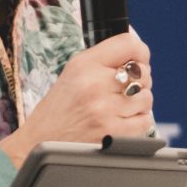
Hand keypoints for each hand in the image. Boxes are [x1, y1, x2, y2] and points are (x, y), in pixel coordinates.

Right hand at [1, 30, 153, 165]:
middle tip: (123, 90)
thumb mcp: (73, 73)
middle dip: (139, 81)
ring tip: (119, 107)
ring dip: (138, 103)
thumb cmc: (60, 108)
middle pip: (143, 72)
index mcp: (84, 64)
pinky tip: (121, 121)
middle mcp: (95, 84)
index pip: (129, 44)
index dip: (140, 53)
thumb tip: (140, 57)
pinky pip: (145, 121)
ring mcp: (105, 110)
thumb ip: (104, 60)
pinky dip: (138, 121)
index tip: (138, 61)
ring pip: (147, 98)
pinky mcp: (114, 133)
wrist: (40, 142)